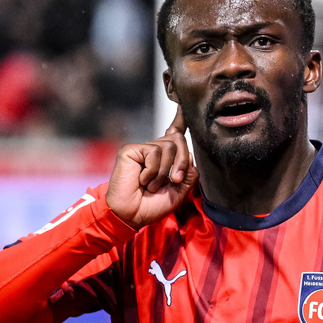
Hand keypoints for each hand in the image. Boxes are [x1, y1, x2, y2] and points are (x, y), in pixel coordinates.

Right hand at [105, 108, 197, 227]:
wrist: (131, 215)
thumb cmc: (151, 206)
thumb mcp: (179, 192)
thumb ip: (188, 174)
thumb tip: (191, 156)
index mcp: (164, 159)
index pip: (174, 135)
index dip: (180, 120)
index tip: (183, 107)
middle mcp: (154, 150)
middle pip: (178, 140)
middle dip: (182, 161)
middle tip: (175, 181)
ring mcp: (142, 149)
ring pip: (169, 146)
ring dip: (165, 171)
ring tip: (152, 185)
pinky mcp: (131, 150)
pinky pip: (154, 153)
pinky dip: (153, 171)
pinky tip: (142, 181)